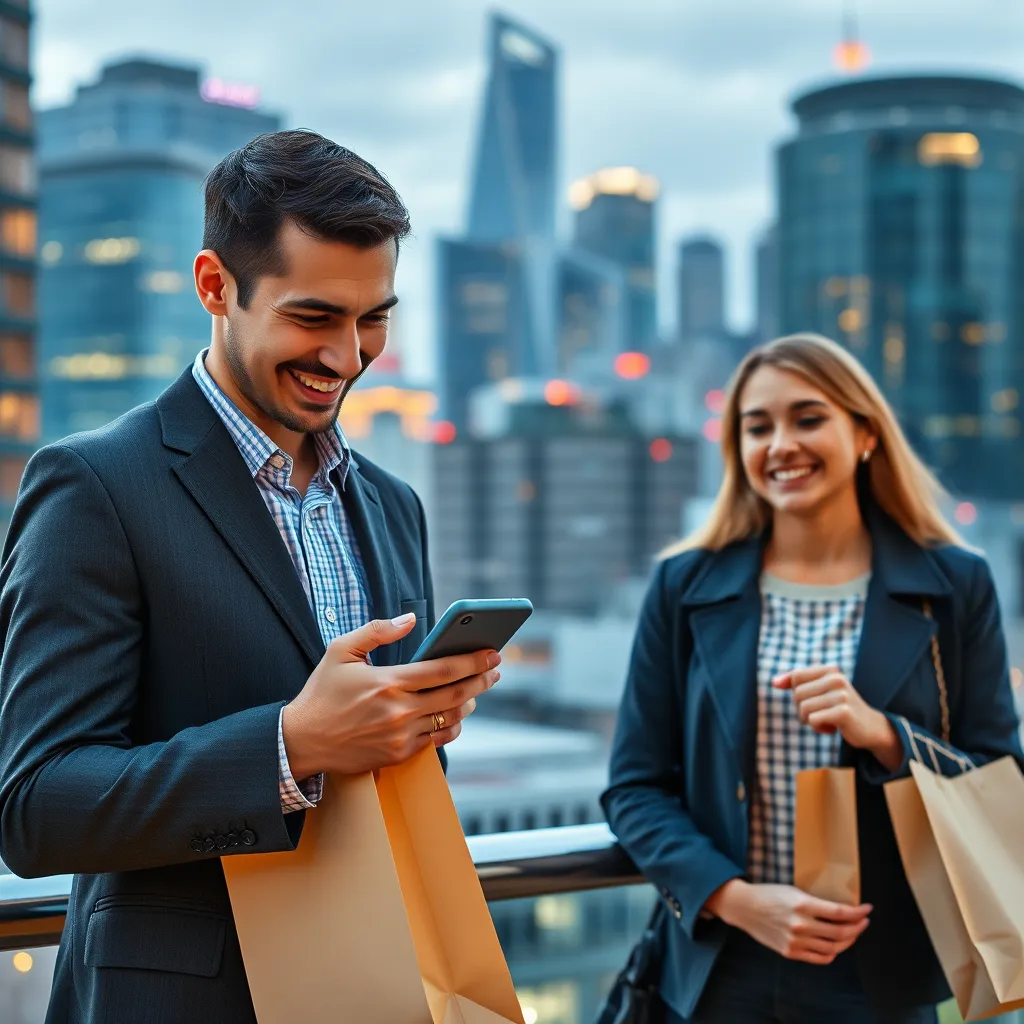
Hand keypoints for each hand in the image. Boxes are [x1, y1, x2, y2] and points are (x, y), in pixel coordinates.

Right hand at [280, 613, 500, 778]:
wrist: (301, 741)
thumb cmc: (321, 692)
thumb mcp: (340, 650)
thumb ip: (377, 631)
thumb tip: (409, 620)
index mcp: (388, 682)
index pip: (444, 670)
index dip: (473, 661)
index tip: (492, 653)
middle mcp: (398, 711)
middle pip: (456, 694)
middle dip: (482, 679)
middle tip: (496, 669)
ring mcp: (400, 736)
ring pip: (451, 718)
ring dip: (470, 702)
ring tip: (478, 689)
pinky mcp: (398, 755)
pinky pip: (437, 739)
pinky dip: (452, 725)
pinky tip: (456, 713)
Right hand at [706, 880, 870, 963]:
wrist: (744, 908)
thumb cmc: (769, 894)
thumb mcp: (793, 891)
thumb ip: (815, 904)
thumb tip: (841, 911)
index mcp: (802, 905)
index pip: (839, 912)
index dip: (857, 912)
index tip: (867, 909)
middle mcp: (801, 925)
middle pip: (840, 932)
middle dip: (857, 927)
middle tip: (863, 922)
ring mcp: (796, 941)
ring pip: (833, 947)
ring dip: (847, 941)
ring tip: (852, 933)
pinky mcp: (790, 952)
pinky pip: (819, 958)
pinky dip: (832, 954)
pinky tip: (835, 947)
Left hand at [773, 665, 901, 769]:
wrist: (871, 728)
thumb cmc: (839, 708)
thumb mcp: (820, 691)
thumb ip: (796, 683)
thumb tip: (773, 682)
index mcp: (830, 670)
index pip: (795, 677)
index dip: (795, 693)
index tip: (811, 701)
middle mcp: (836, 678)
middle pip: (797, 694)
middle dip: (803, 709)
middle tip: (823, 713)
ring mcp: (841, 695)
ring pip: (803, 709)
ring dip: (811, 720)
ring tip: (828, 720)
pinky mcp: (843, 712)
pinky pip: (812, 720)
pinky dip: (818, 728)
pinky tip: (834, 728)